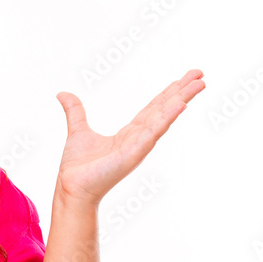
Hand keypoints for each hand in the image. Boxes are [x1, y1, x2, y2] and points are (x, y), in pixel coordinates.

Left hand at [53, 69, 205, 205]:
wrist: (70, 186)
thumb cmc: (77, 166)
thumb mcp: (77, 130)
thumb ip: (75, 111)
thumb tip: (62, 94)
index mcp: (129, 133)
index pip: (154, 108)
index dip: (168, 93)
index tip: (185, 78)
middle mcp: (138, 139)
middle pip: (164, 110)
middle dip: (182, 91)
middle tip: (200, 75)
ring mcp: (139, 146)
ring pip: (164, 118)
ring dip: (181, 100)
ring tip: (198, 85)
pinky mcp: (134, 154)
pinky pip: (153, 132)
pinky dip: (167, 118)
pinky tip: (180, 104)